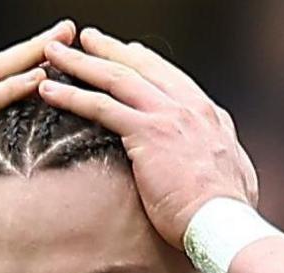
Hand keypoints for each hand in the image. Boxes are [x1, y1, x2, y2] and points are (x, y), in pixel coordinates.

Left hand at [37, 27, 258, 250]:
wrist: (223, 223)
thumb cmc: (226, 213)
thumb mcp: (233, 175)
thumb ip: (218, 159)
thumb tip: (216, 166)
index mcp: (209, 115)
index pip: (170, 78)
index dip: (145, 63)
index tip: (127, 52)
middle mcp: (189, 106)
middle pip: (141, 68)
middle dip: (109, 50)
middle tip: (85, 39)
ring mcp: (168, 116)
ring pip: (116, 79)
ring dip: (80, 63)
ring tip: (54, 53)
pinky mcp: (147, 133)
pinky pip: (101, 107)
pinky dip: (72, 96)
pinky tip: (50, 91)